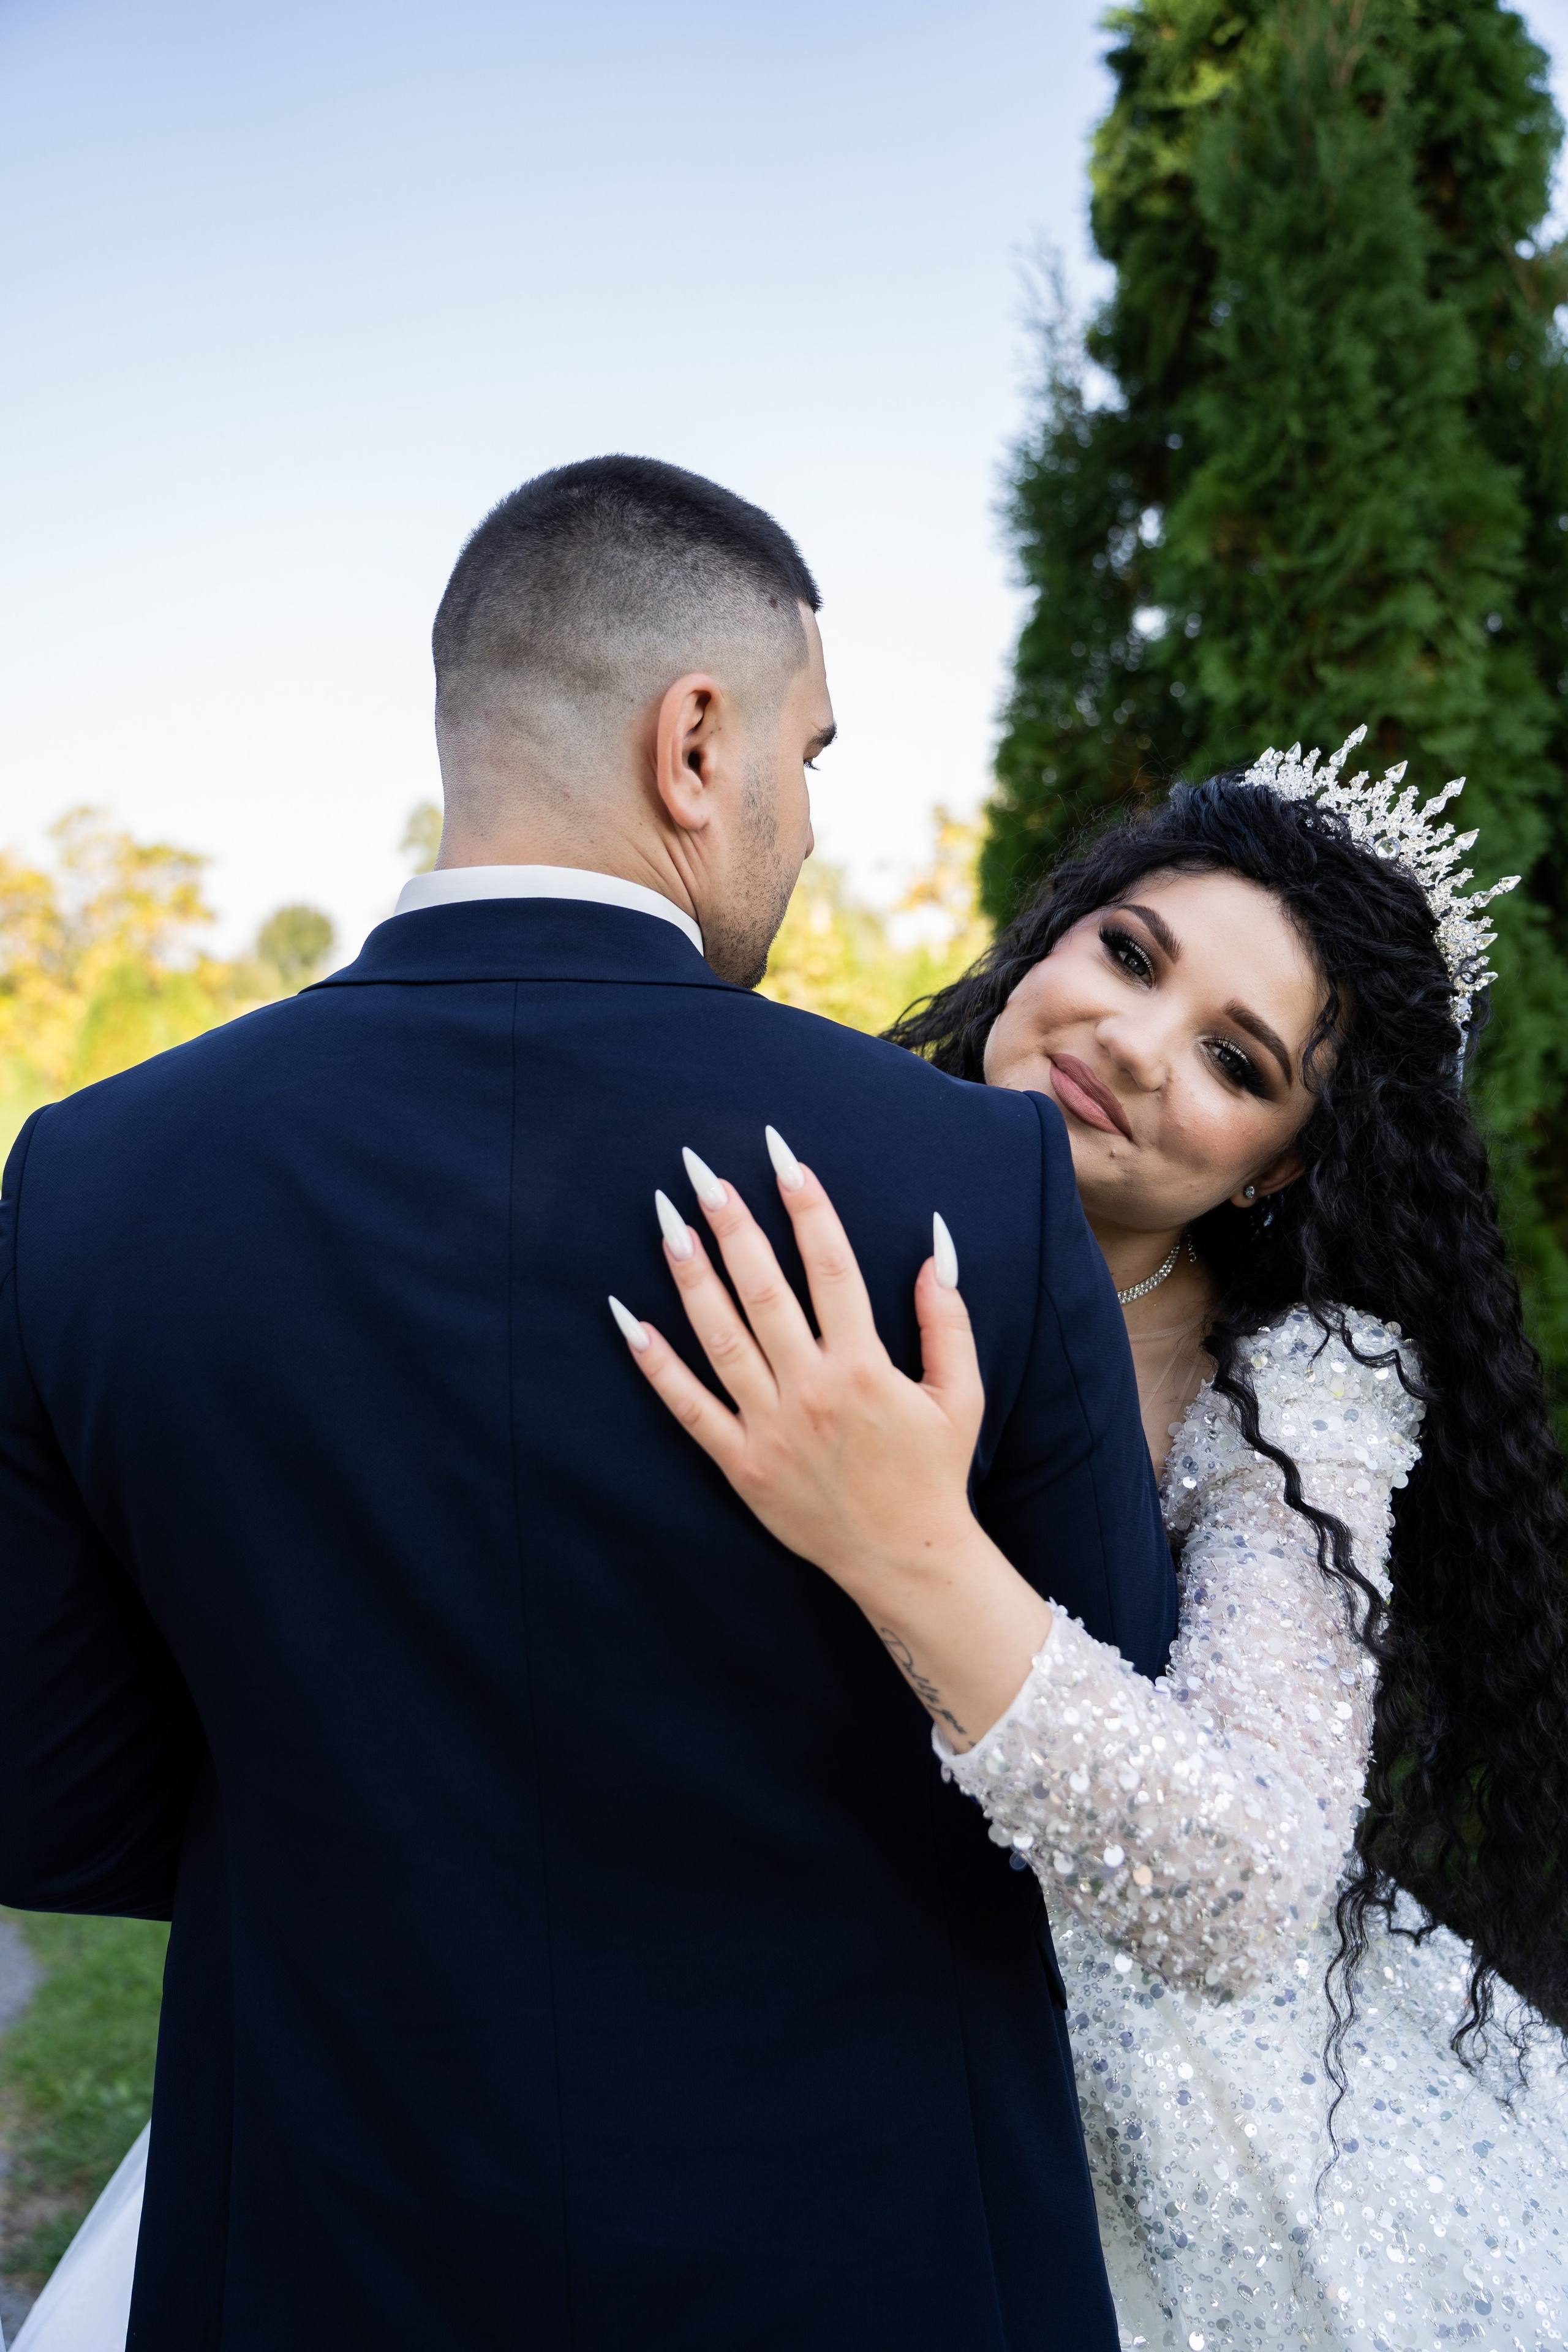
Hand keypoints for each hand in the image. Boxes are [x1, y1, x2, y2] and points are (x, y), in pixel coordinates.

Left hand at [609, 1134, 1052, 1747]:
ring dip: (691, 1278)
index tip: (783, 1158)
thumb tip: (933, 1248)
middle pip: (765, 1291)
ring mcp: (771, 1428)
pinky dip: (656, 1366)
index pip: (832, 1269)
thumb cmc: (934, 1472)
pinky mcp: (741, 1464)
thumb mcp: (960, 1394)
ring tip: (667, 1222)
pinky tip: (629, 1321)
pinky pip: (689, 1409)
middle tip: (701, 1172)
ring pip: (720, 1339)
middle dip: (733, 1226)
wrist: (907, 1560)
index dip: (808, 1208)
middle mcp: (813, 1390)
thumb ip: (946, 1321)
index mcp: (866, 1366)